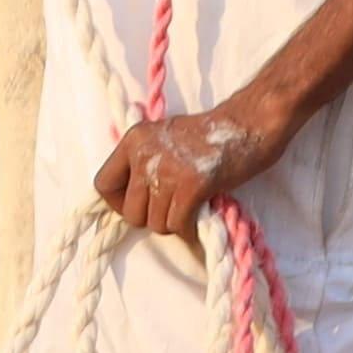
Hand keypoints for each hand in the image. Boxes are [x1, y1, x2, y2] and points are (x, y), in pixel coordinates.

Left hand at [94, 100, 289, 239]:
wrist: (250, 123)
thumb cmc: (211, 135)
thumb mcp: (164, 138)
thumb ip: (143, 162)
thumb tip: (130, 200)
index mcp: (134, 140)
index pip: (102, 184)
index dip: (118, 204)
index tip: (139, 206)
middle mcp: (144, 153)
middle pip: (130, 213)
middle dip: (151, 218)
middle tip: (172, 209)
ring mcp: (167, 169)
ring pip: (155, 223)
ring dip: (173, 224)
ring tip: (190, 208)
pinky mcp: (192, 185)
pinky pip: (177, 225)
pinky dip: (189, 229)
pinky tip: (200, 214)